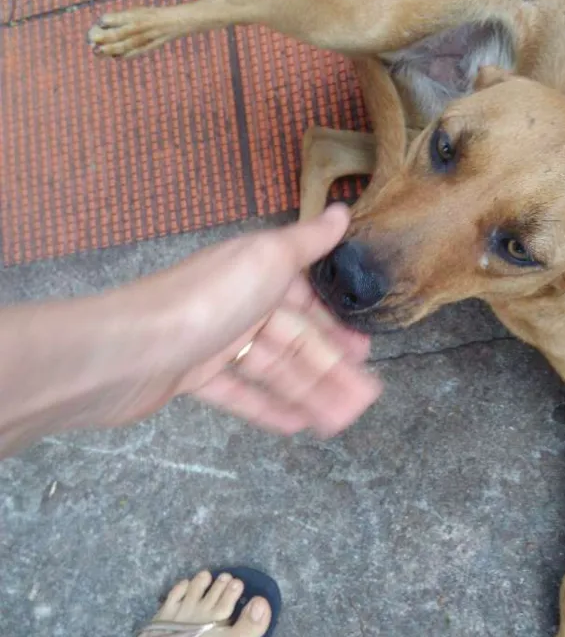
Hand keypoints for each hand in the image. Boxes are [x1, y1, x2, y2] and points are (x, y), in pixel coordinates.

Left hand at [0, 206, 381, 454]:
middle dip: (328, 370)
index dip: (335, 331)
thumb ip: (306, 241)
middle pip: (293, 342)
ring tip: (340, 421)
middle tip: (362, 400)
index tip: (363, 355)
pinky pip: (238, 393)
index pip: (306, 305)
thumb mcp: (266, 258)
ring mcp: (214, 343)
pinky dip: (267, 407)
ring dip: (307, 394)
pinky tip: (297, 425)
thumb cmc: (206, 300)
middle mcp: (237, 305)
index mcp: (256, 274)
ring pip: (270, 370)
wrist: (129, 348)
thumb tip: (343, 211)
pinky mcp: (192, 377)